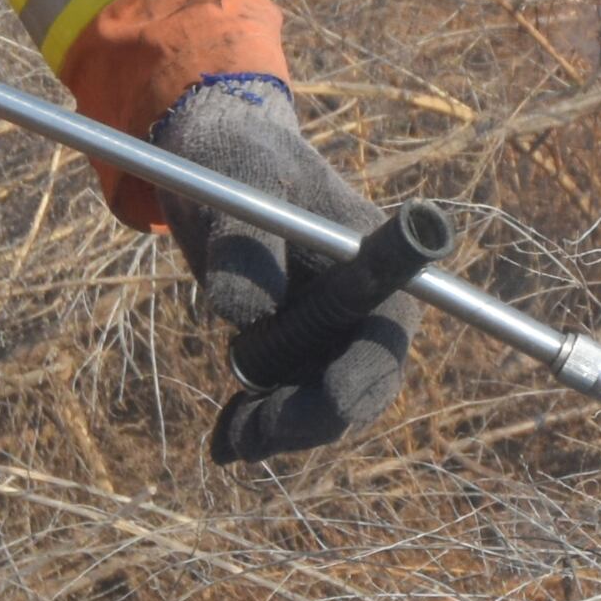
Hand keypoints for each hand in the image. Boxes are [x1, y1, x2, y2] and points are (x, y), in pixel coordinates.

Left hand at [150, 75, 415, 462]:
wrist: (214, 157)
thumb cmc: (240, 159)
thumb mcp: (241, 187)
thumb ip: (244, 248)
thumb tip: (240, 314)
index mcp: (376, 265)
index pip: (386, 336)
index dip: (366, 376)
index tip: (334, 402)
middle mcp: (363, 306)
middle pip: (360, 385)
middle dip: (312, 418)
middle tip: (252, 438)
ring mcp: (327, 330)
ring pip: (318, 403)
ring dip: (279, 428)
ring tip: (227, 443)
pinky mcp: (290, 345)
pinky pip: (283, 398)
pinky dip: (257, 422)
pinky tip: (224, 442)